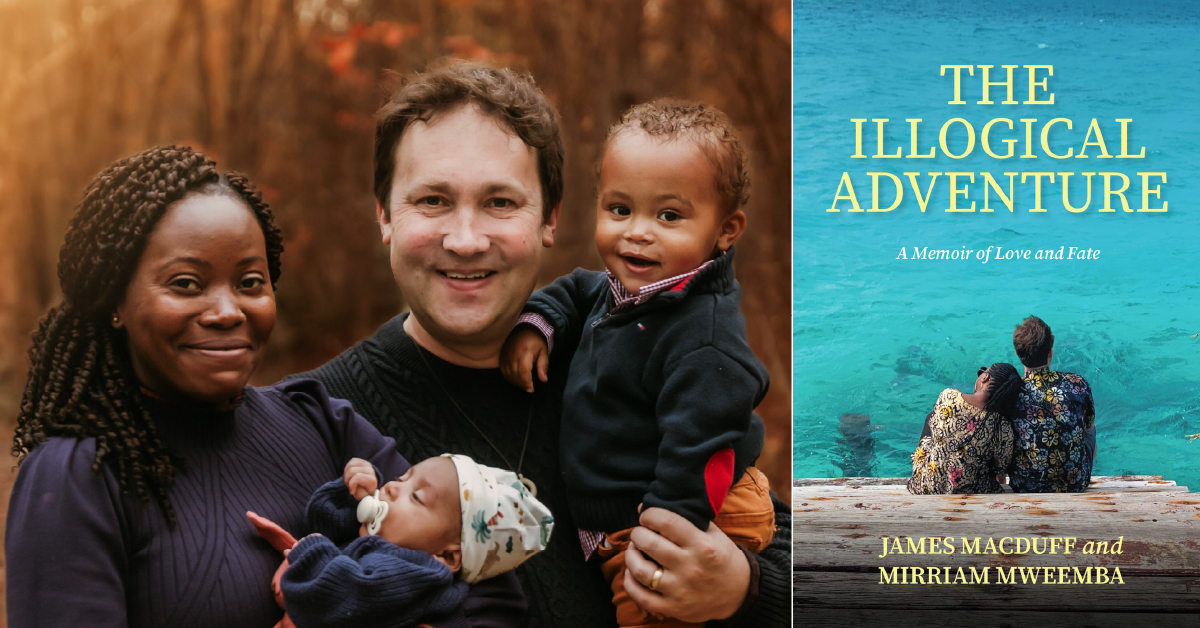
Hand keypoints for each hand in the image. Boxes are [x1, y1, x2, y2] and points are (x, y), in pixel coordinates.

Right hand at [344, 458, 376, 499]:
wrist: (368, 487)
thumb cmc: (364, 493)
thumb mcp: (363, 497)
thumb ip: (360, 494)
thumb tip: (355, 488)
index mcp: (372, 480)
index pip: (357, 477)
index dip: (351, 484)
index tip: (352, 491)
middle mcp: (371, 470)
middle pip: (351, 470)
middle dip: (347, 480)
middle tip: (349, 486)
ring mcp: (367, 464)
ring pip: (350, 465)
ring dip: (346, 474)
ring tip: (349, 481)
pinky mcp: (362, 461)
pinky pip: (351, 461)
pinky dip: (348, 468)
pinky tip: (350, 475)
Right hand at [500, 326, 548, 392]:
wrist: (524, 328)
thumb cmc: (536, 341)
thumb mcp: (543, 352)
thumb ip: (543, 366)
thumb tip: (544, 380)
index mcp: (524, 353)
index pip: (523, 372)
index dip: (527, 383)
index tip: (532, 389)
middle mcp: (513, 355)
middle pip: (515, 375)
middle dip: (522, 385)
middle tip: (529, 389)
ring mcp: (505, 355)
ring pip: (508, 375)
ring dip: (516, 383)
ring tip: (523, 385)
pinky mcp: (501, 356)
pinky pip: (503, 371)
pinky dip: (509, 378)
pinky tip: (515, 380)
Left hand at [622, 507, 750, 622]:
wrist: (740, 593)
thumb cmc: (722, 558)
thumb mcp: (712, 533)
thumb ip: (684, 519)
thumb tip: (645, 508)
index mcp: (702, 545)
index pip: (666, 522)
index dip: (649, 515)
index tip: (646, 516)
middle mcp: (690, 567)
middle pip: (649, 544)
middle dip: (638, 533)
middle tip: (640, 532)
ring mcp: (680, 590)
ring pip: (641, 570)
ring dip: (631, 555)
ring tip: (634, 549)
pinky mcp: (673, 608)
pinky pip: (641, 596)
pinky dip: (630, 583)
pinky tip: (632, 572)